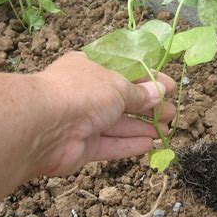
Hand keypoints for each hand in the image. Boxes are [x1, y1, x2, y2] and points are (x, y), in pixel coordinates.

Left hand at [33, 52, 176, 176]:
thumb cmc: (83, 92)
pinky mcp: (83, 147)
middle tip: (172, 113)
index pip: (125, 72)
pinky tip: (149, 146)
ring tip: (166, 130)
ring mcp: (84, 122)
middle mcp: (87, 94)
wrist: (44, 126)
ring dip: (143, 127)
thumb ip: (140, 93)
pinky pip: (110, 145)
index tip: (170, 87)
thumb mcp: (118, 86)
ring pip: (119, 125)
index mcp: (92, 69)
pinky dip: (129, 145)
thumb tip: (159, 92)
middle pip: (124, 101)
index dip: (149, 79)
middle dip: (149, 107)